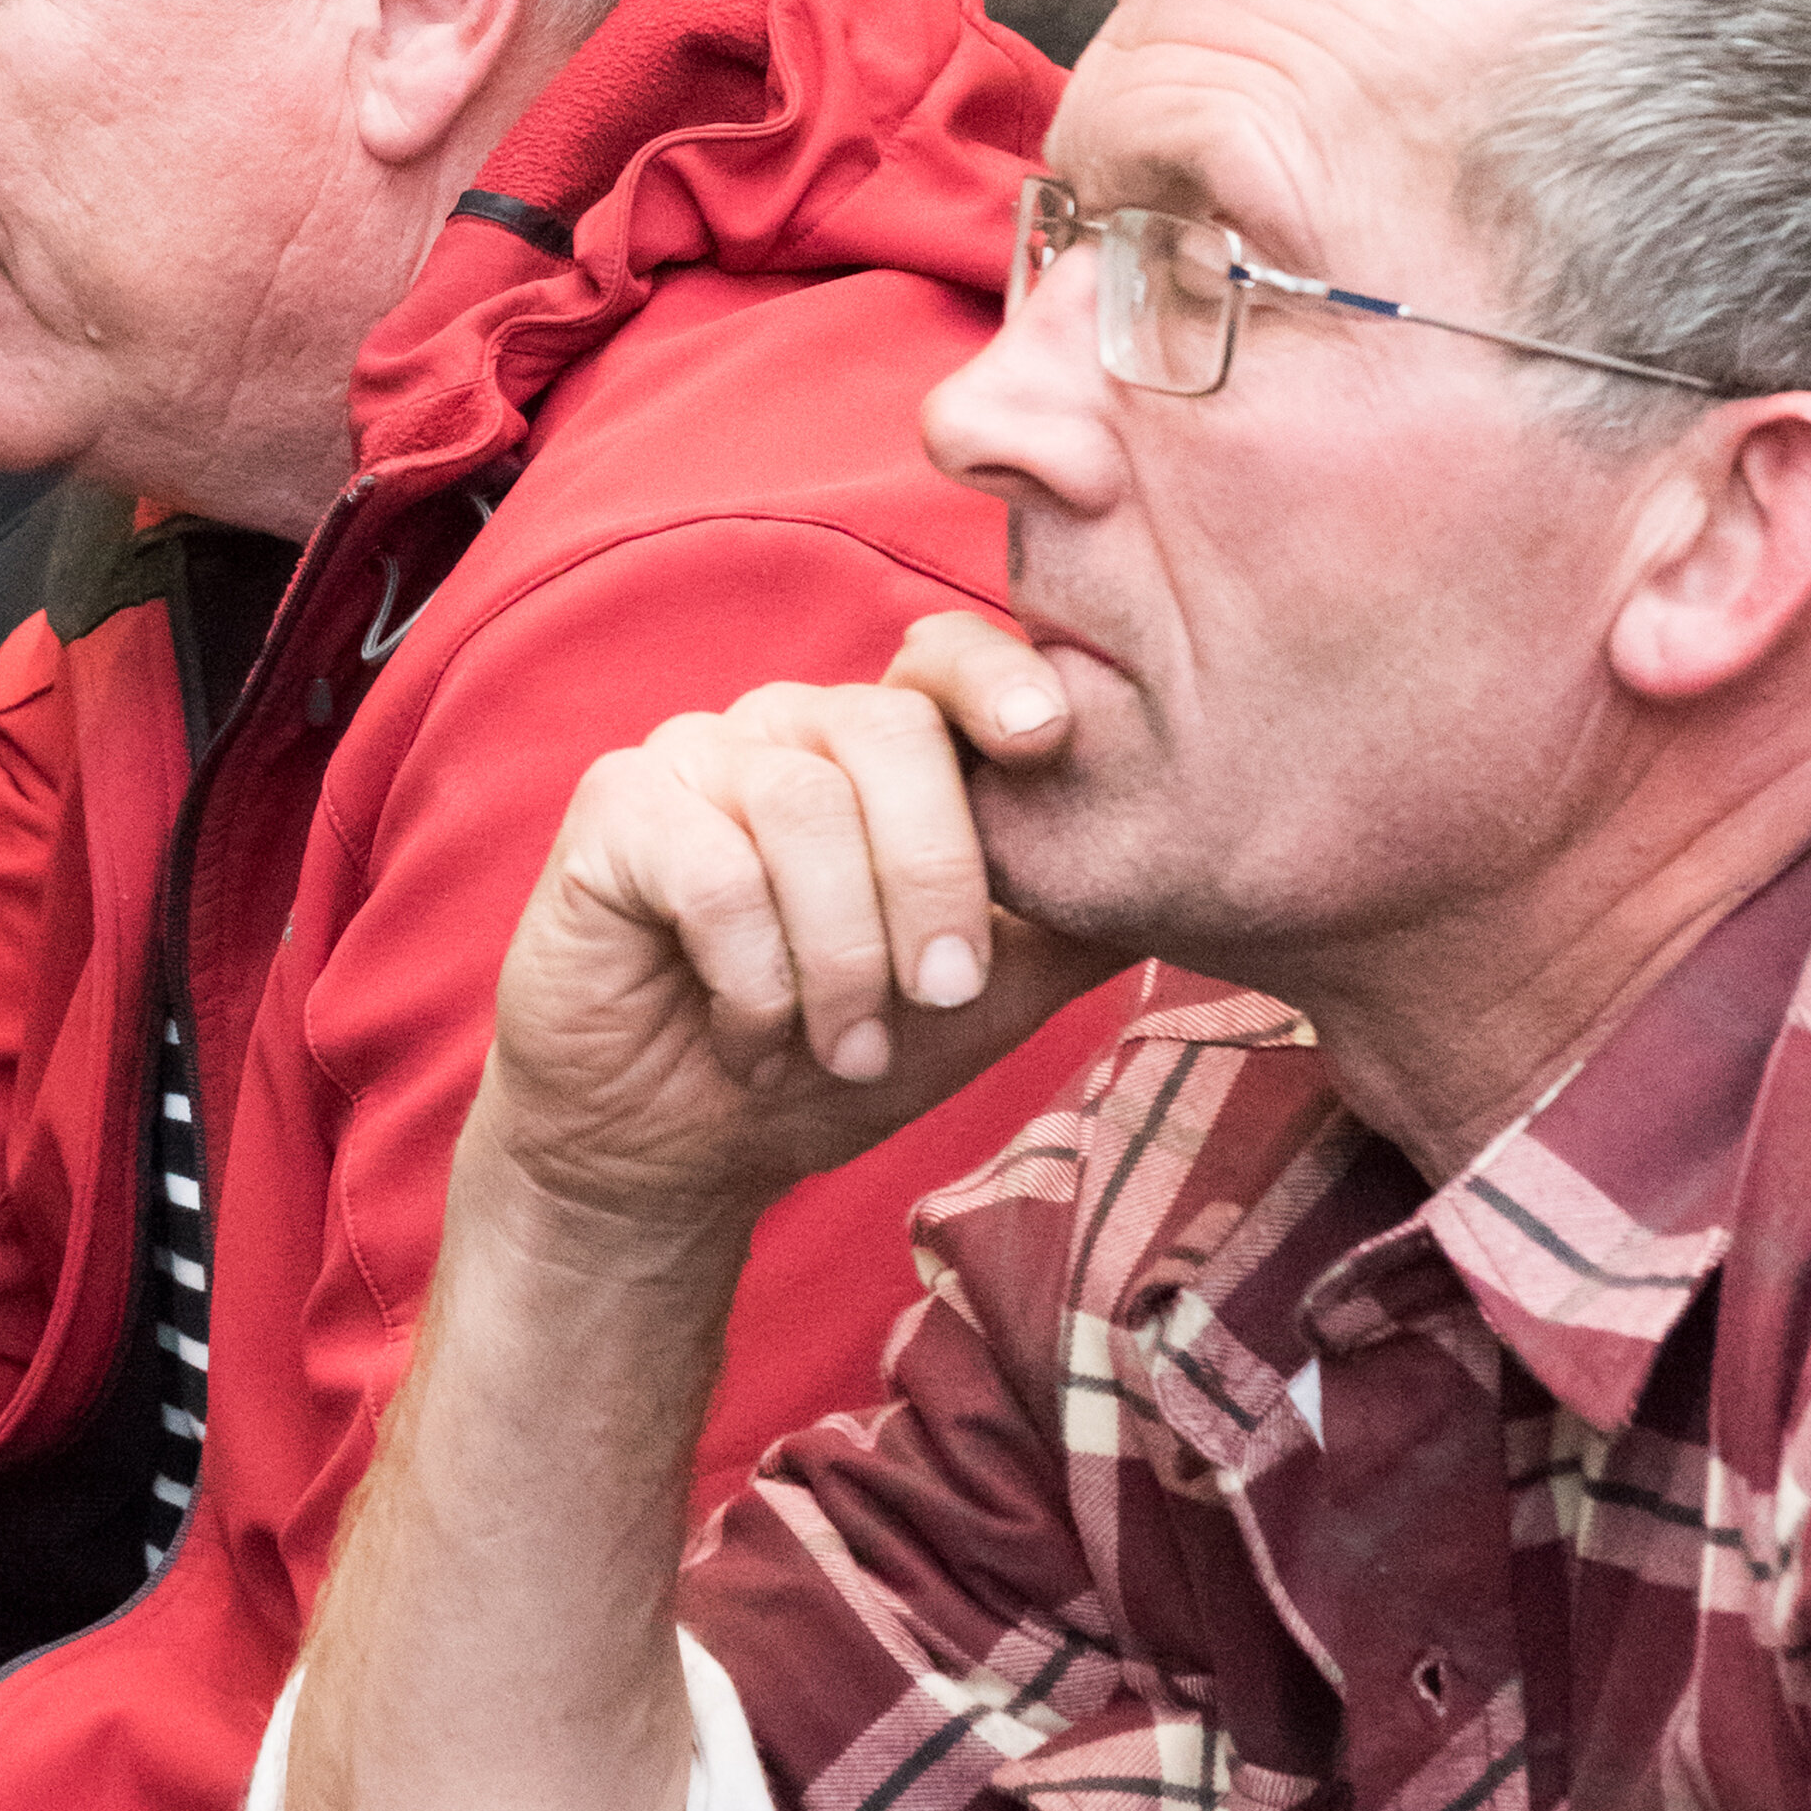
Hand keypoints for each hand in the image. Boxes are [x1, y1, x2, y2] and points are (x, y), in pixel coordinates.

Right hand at [472, 625, 1091, 1259]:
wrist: (676, 1153)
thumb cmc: (829, 1060)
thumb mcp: (981, 1001)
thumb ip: (1068, 928)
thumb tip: (1195, 873)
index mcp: (878, 750)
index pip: (942, 657)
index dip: (996, 679)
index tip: (1046, 738)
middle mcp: (787, 729)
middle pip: (888, 734)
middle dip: (934, 882)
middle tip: (941, 998)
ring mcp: (694, 757)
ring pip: (804, 809)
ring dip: (842, 957)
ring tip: (843, 1046)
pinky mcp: (614, 812)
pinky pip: (712, 869)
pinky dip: (754, 977)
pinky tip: (750, 1036)